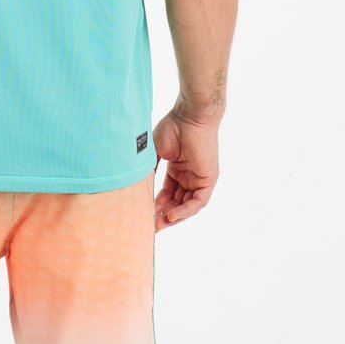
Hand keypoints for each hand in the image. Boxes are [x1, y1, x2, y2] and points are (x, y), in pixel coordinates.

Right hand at [152, 104, 219, 231]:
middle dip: (163, 215)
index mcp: (177, 169)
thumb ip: (149, 170)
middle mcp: (189, 176)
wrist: (189, 117)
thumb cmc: (172, 128)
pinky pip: (198, 202)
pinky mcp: (208, 180)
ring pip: (187, 205)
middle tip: (150, 226)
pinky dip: (185, 210)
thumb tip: (136, 186)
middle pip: (176, 202)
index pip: (167, 194)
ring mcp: (199, 178)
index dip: (156, 205)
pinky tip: (172, 215)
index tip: (144, 214)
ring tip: (159, 224)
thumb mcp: (154, 152)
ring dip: (174, 216)